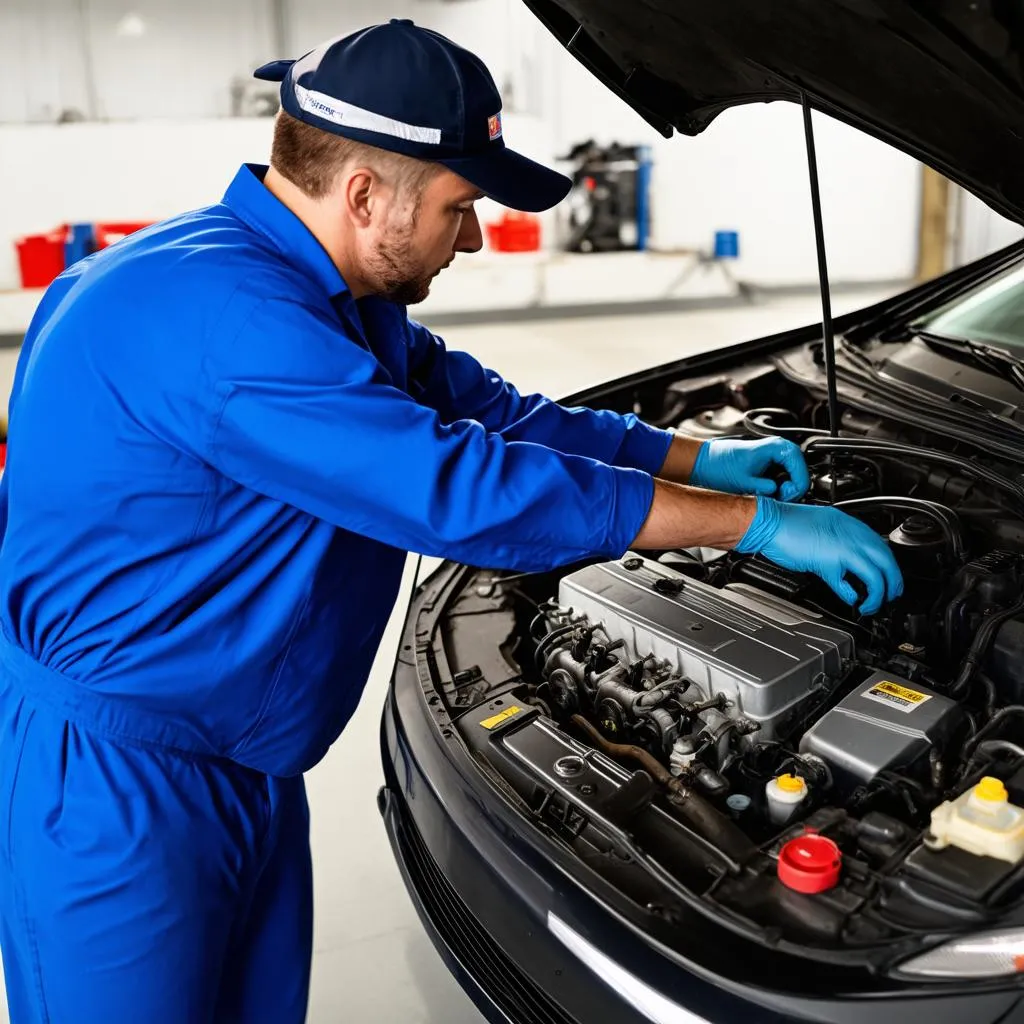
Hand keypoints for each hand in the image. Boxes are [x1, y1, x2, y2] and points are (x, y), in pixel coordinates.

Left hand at [689, 437, 809, 501]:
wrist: (707, 462)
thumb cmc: (721, 466)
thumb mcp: (744, 482)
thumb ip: (764, 489)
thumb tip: (778, 494)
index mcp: (778, 447)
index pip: (802, 474)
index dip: (796, 490)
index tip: (784, 498)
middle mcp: (781, 448)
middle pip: (801, 477)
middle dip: (791, 492)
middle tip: (775, 499)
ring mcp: (778, 455)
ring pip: (794, 479)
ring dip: (785, 491)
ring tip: (769, 496)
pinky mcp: (773, 463)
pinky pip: (785, 478)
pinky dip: (779, 488)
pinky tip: (767, 492)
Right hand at [736, 498, 903, 614]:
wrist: (768, 522)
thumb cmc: (785, 524)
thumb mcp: (820, 528)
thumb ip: (836, 545)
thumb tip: (844, 564)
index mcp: (848, 523)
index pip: (879, 545)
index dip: (887, 564)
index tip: (887, 575)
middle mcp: (851, 533)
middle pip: (887, 560)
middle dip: (893, 581)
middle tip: (891, 594)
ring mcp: (843, 547)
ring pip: (877, 574)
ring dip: (878, 594)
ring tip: (872, 604)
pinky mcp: (831, 562)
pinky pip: (850, 585)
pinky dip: (853, 596)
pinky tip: (851, 601)